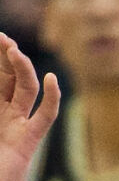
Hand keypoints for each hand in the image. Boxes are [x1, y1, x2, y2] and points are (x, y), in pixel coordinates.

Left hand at [0, 33, 59, 180]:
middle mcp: (3, 117)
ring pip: (25, 90)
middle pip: (9, 77)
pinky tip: (52, 80)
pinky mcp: (28, 143)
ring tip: (14, 51)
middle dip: (6, 56)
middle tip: (1, 37)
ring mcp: (17, 129)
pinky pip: (45, 117)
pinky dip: (52, 99)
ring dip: (22, 70)